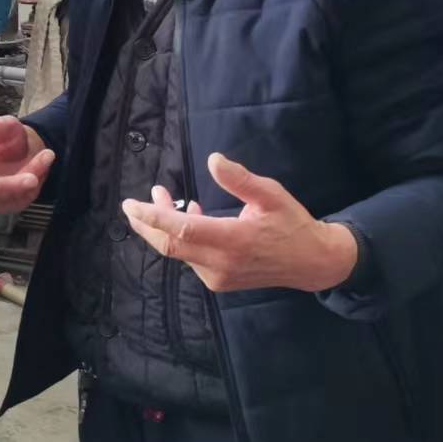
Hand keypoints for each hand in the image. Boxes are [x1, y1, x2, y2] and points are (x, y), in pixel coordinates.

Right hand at [0, 116, 54, 215]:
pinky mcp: (10, 205)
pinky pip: (26, 199)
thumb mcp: (7, 126)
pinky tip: (42, 168)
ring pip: (15, 195)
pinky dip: (38, 184)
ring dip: (34, 175)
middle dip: (20, 179)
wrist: (21, 152)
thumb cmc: (8, 139)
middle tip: (41, 160)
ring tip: (46, 155)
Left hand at [122, 153, 358, 293]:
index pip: (182, 230)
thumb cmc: (292, 224)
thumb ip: (241, 180)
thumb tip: (213, 160)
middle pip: (170, 245)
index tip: (131, 204)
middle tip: (132, 204)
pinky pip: (191, 258)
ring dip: (165, 226)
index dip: (152, 217)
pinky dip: (182, 237)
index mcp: (233, 241)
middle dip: (146, 224)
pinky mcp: (219, 281)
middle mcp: (220, 264)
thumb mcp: (272, 195)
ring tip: (163, 197)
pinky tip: (191, 215)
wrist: (311, 263)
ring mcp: (218, 276)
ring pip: (179, 251)